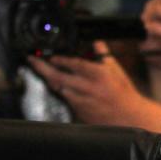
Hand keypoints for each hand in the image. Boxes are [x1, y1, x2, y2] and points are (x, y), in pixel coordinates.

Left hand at [27, 43, 151, 126]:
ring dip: (47, 78)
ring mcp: (81, 101)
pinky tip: (51, 82)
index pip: (75, 64)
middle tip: (31, 60)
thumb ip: (103, 55)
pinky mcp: (78, 111)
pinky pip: (63, 98)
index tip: (52, 56)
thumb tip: (96, 42)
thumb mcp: (116, 71)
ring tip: (37, 67)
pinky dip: (57, 89)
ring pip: (57, 88)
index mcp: (98, 76)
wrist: (129, 117)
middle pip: (58, 77)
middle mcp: (88, 88)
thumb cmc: (123, 93)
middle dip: (41, 67)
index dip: (60, 60)